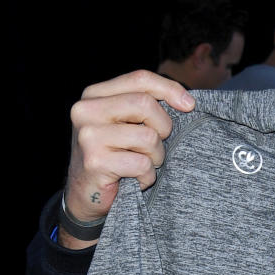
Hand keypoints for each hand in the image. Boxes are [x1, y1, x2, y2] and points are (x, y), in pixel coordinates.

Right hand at [61, 71, 194, 245]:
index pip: (140, 79)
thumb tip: (187, 101)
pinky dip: (147, 177)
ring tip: (142, 165)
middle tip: (155, 147)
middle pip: (145, 104)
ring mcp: (89, 136)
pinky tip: (135, 180)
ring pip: (148, 136)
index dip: (170, 89)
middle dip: (163, 128)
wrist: (85, 195)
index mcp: (94, 94)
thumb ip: (145, 105)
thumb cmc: (113, 157)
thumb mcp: (125, 124)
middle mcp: (86, 110)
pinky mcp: (95, 161)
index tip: (189, 106)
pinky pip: (142, 164)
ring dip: (156, 157)